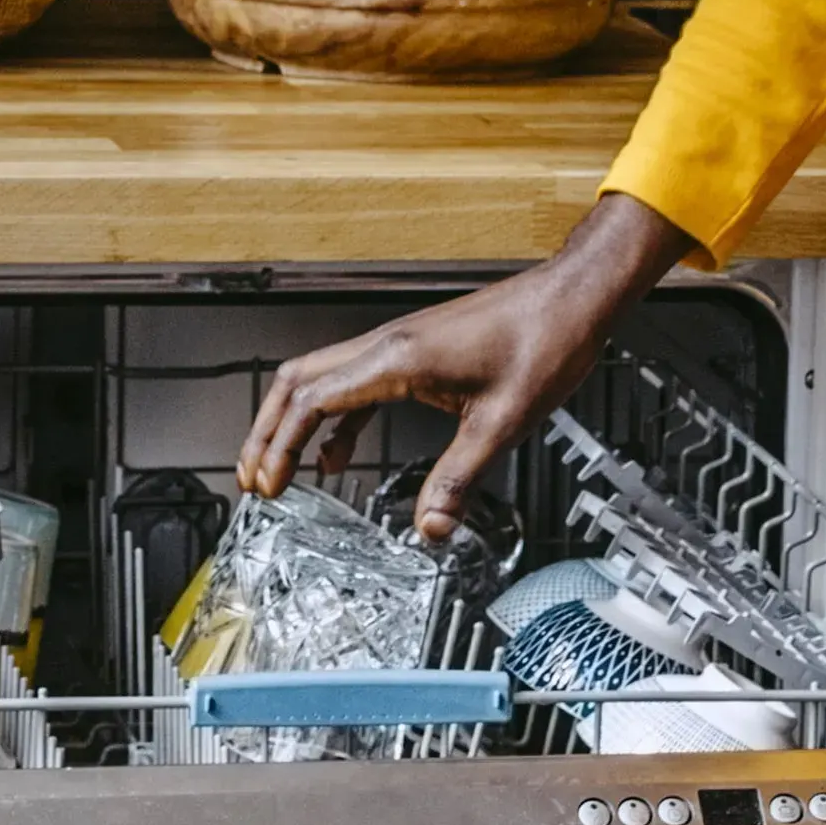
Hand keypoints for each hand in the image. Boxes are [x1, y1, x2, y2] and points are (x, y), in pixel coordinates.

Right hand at [236, 193, 694, 539]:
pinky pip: (354, 383)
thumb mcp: (502, 422)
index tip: (267, 484)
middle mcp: (386, 344)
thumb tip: (430, 527)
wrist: (572, 297)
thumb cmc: (543, 340)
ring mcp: (397, 343)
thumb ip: (460, 478)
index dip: (279, 447)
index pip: (310, 401)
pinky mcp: (414, 351)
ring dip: (295, 423)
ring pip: (319, 378)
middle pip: (297, 382)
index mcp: (396, 359)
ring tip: (282, 471)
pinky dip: (334, 419)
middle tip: (253, 478)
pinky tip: (340, 454)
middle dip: (267, 432)